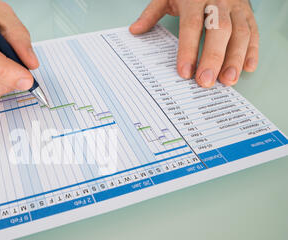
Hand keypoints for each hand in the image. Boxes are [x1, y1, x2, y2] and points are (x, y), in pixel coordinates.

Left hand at [129, 0, 258, 87]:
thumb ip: (151, 14)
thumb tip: (135, 30)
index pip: (192, 25)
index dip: (188, 50)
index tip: (184, 72)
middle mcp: (218, 1)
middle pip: (219, 30)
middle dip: (213, 58)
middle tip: (205, 81)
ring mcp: (236, 6)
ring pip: (240, 32)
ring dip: (235, 58)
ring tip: (227, 81)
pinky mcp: (248, 12)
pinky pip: (253, 31)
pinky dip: (252, 50)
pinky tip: (247, 68)